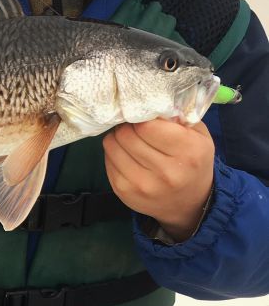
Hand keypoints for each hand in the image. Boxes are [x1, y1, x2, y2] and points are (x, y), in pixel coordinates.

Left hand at [102, 119, 214, 241]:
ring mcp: (142, 185)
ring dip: (118, 137)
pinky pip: (107, 160)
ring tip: (130, 139)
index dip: (141, 116)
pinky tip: (127, 155)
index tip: (144, 116)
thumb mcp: (199, 136)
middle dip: (128, 125)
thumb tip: (148, 102)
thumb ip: (178, 116)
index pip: (146, 125)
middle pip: (126, 134)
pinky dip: (114, 152)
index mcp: (188, 152)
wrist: (190, 203)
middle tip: (134, 126)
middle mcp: (166, 172)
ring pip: (112, 145)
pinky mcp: (124, 193)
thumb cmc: (194, 162)